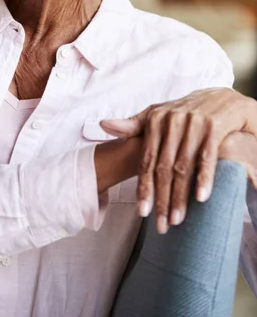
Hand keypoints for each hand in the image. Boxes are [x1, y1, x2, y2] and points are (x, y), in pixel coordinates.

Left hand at [100, 88, 256, 232]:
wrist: (219, 98)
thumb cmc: (183, 111)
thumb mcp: (158, 114)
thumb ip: (132, 124)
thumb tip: (103, 124)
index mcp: (155, 120)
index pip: (146, 160)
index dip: (144, 187)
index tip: (142, 212)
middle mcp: (172, 121)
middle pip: (163, 168)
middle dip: (162, 199)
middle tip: (161, 225)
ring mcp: (193, 124)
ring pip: (183, 167)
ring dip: (180, 196)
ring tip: (177, 220)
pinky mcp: (214, 128)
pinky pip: (206, 157)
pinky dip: (203, 178)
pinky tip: (201, 198)